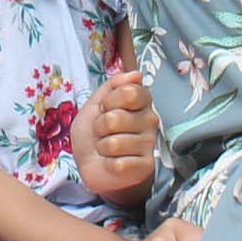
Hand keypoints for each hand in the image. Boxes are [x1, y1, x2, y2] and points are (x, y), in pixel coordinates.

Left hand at [71, 50, 157, 207]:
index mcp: (141, 101)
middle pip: (117, 118)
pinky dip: (109, 165)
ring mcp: (150, 144)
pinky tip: (113, 164)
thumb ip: (113, 86)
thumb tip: (136, 74)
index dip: (109, 102)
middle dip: (100, 126)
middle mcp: (150, 120)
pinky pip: (119, 164)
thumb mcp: (95, 104)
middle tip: (103, 132)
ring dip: (103, 147)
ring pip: (115, 143)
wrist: (91, 165)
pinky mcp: (146, 167)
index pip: (130, 92)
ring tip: (107, 149)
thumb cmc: (93, 133)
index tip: (105, 109)